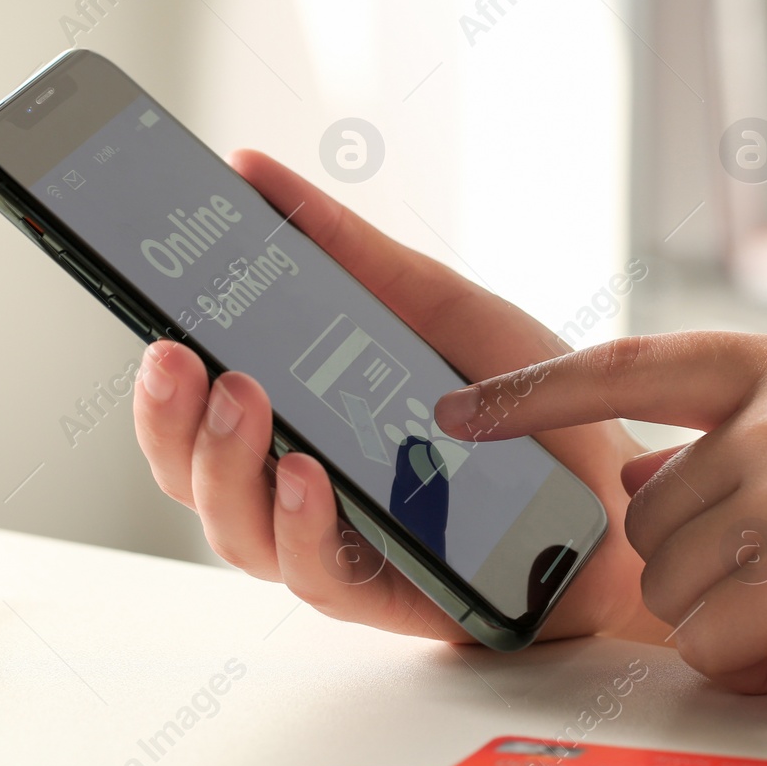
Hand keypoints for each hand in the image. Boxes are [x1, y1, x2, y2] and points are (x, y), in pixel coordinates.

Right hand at [132, 150, 661, 643]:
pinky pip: (314, 575)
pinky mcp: (384, 595)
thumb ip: (350, 252)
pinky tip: (310, 474)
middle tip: (178, 354)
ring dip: (225, 463)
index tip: (140, 307)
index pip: (196, 402)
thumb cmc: (532, 408)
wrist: (626, 492)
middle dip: (169, 414)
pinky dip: (302, 523)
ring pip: (234, 528)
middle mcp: (302, 484)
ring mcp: (337, 543)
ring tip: (243, 396)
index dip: (155, 368)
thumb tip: (251, 170)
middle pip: (191, 470)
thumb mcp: (441, 309)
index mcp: (303, 418)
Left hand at [433, 332, 766, 701]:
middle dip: (709, 576)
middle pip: (648, 522)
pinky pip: (707, 645)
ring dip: (736, 624)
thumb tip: (634, 483)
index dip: (535, 394)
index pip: (631, 367)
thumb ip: (742, 446)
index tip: (457, 410)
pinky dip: (758, 669)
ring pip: (669, 589)